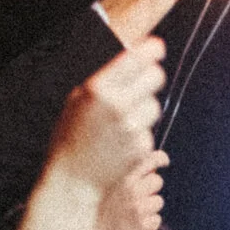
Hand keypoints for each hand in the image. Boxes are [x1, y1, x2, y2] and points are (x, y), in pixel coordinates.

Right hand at [45, 42, 164, 198]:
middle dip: (152, 78)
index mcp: (98, 89)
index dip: (151, 50)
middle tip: (143, 83)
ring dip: (144, 109)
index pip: (136, 59)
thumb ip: (104, 80)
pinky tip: (120, 144)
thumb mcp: (78, 101)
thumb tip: (133, 56)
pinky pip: (149, 132)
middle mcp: (117, 106)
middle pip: (156, 77)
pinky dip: (139, 135)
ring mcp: (132, 128)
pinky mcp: (142, 148)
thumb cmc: (71, 138)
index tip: (157, 47)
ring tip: (122, 121)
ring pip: (154, 106)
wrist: (73, 181)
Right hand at [92, 150, 168, 229]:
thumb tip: (153, 167)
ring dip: (150, 208)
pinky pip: (157, 220)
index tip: (164, 161)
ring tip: (133, 213)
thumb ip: (129, 177)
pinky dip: (149, 223)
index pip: (147, 162)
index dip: (159, 158)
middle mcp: (132, 192)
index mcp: (123, 180)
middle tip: (138, 197)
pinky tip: (135, 225)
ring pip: (158, 201)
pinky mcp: (144, 227)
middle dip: (151, 188)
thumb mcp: (111, 189)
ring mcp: (139, 209)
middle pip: (158, 181)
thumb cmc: (105, 212)